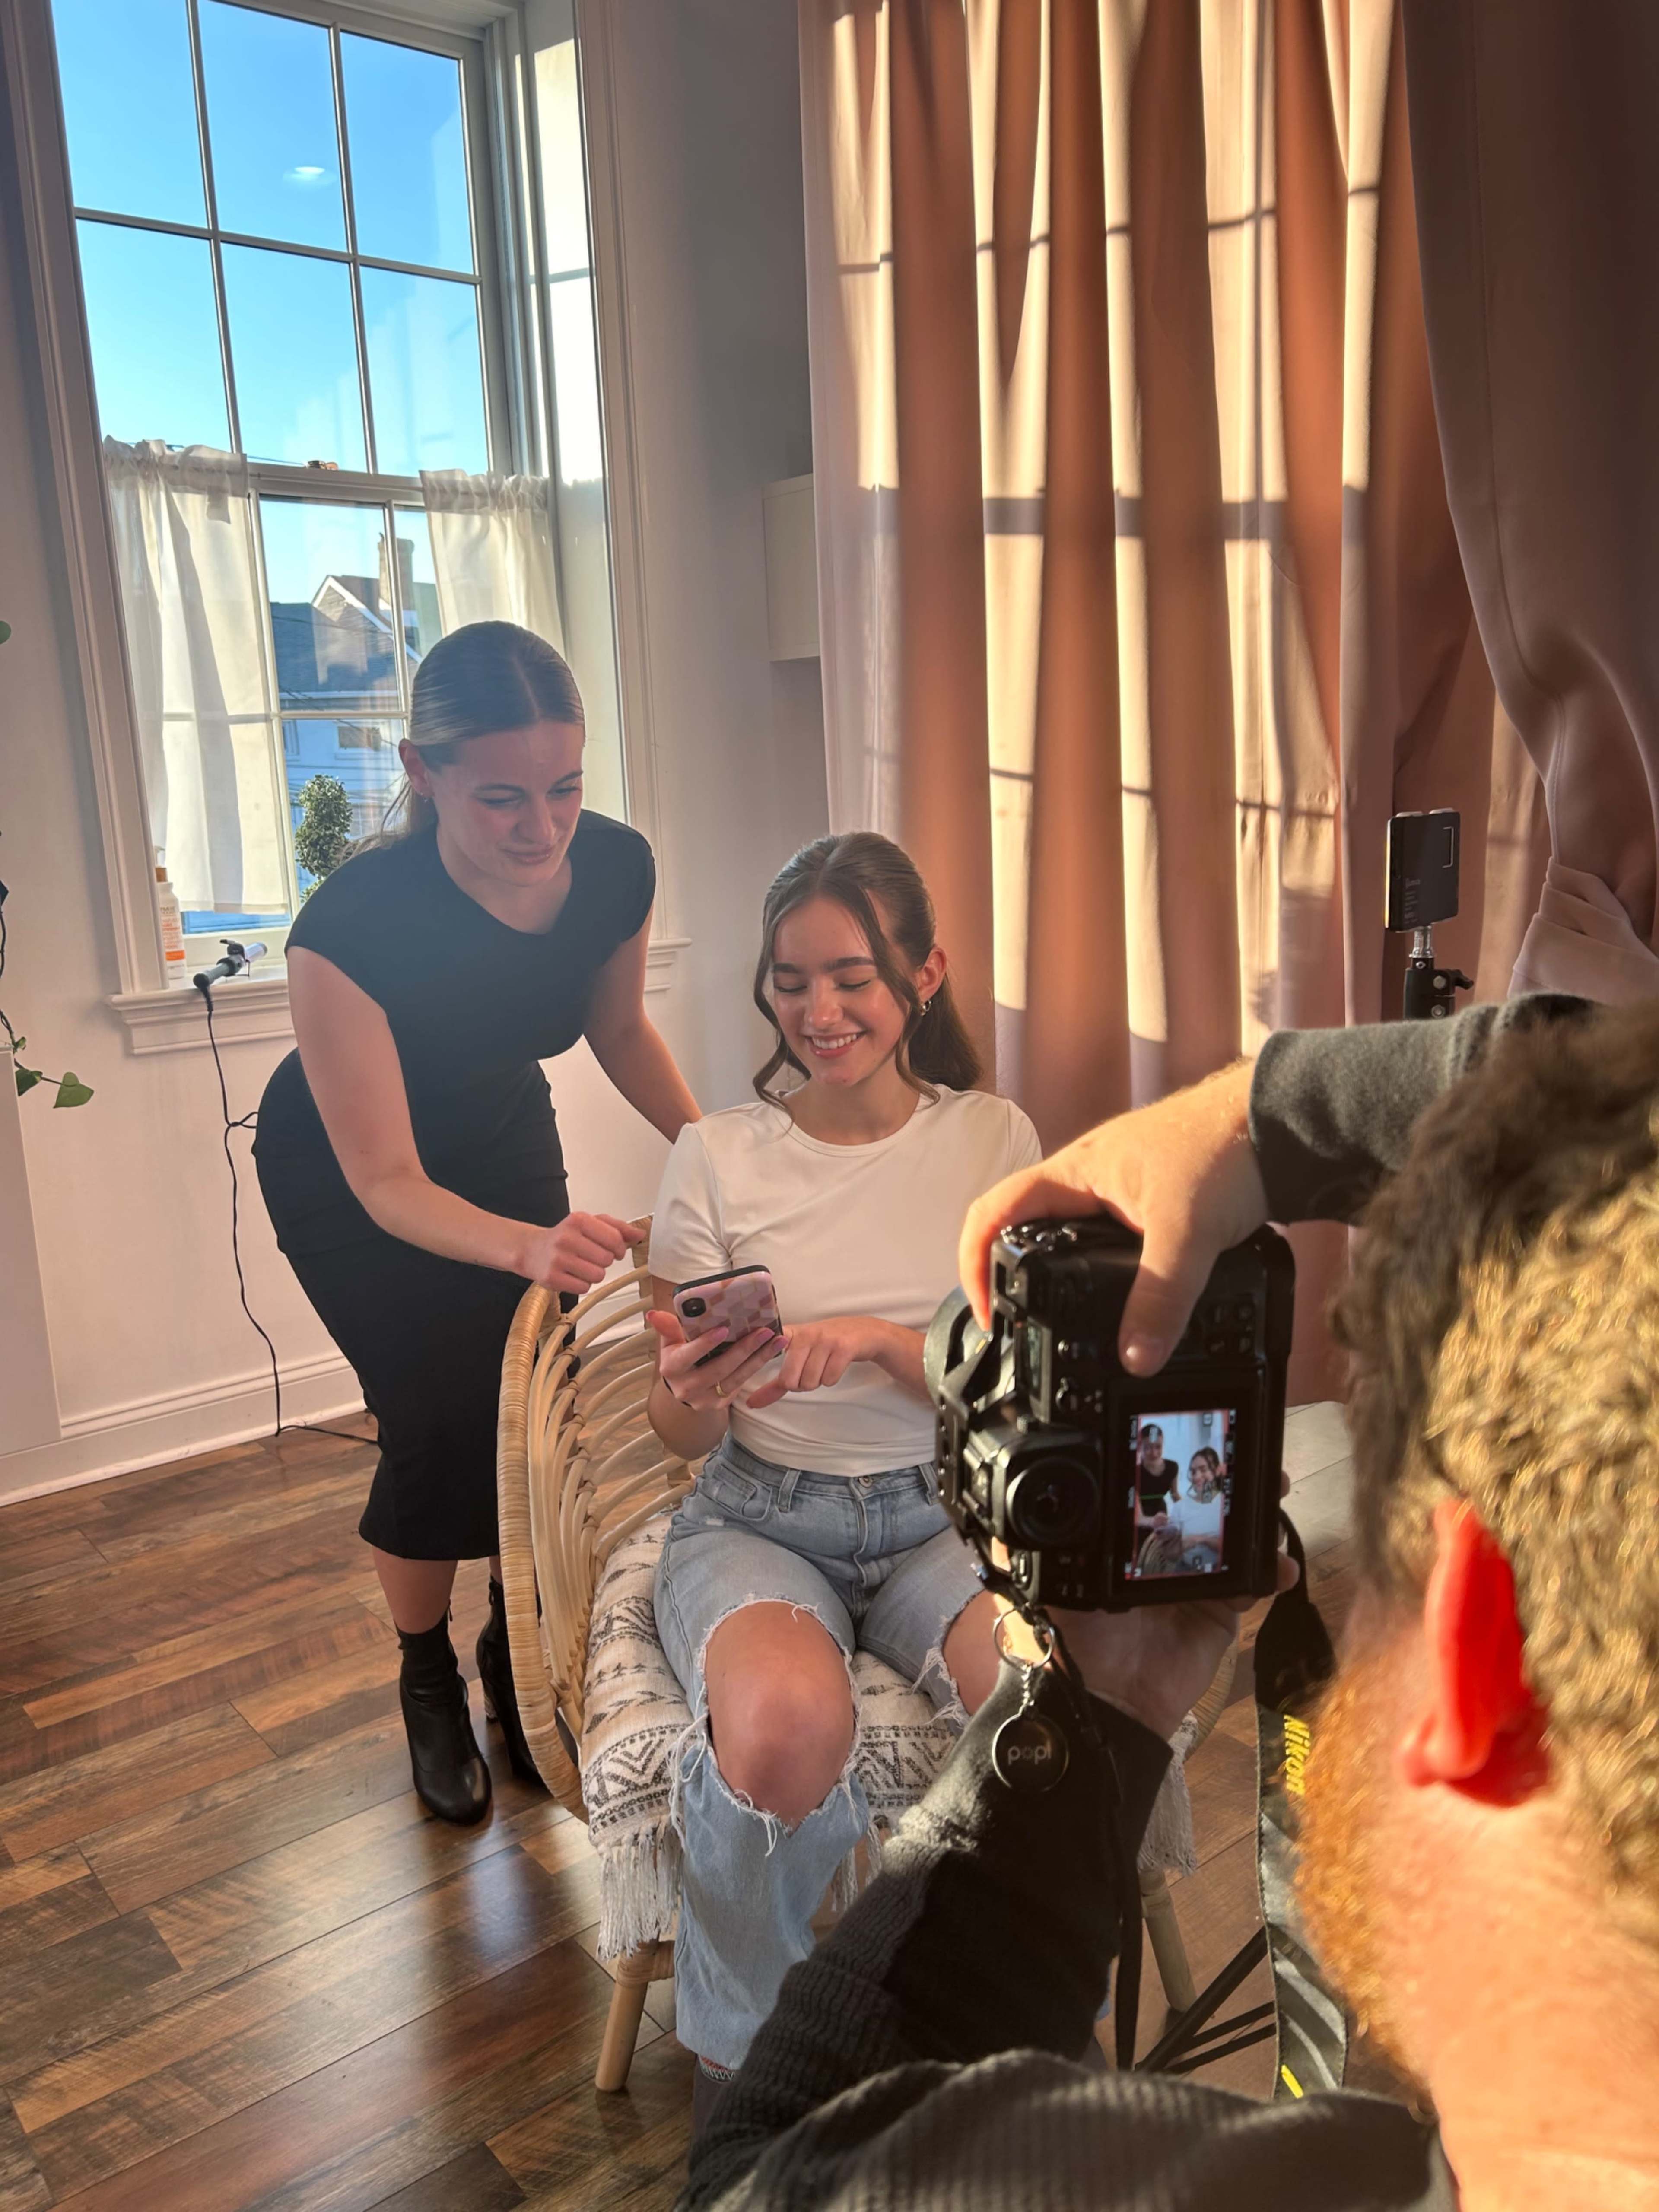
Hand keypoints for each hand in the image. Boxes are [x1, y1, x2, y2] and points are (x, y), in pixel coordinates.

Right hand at [524, 1212, 645, 1295]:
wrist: (533, 1250)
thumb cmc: (566, 1236)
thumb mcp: (590, 1224)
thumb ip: (617, 1227)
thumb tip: (640, 1234)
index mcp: (579, 1220)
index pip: (615, 1239)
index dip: (620, 1248)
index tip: (615, 1250)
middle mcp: (567, 1238)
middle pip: (607, 1259)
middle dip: (605, 1261)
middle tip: (593, 1257)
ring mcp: (558, 1259)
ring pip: (597, 1275)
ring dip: (594, 1273)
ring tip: (582, 1265)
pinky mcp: (552, 1278)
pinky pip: (583, 1288)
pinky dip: (582, 1284)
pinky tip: (572, 1274)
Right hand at [648, 1310, 783, 1411]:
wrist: (683, 1388)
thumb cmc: (679, 1357)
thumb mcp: (670, 1343)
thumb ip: (668, 1328)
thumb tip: (654, 1314)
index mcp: (672, 1368)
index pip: (688, 1355)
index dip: (705, 1343)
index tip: (724, 1329)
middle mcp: (686, 1388)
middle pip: (719, 1368)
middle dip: (743, 1349)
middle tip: (764, 1331)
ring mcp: (704, 1399)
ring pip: (736, 1378)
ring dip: (759, 1358)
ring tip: (776, 1340)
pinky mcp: (720, 1405)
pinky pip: (741, 1384)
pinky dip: (757, 1367)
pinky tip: (771, 1351)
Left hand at [743, 1317, 882, 1408]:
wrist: (864, 1333)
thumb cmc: (826, 1346)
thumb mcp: (800, 1358)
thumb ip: (776, 1382)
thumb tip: (751, 1404)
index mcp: (790, 1334)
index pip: (769, 1352)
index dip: (762, 1362)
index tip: (755, 1377)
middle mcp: (806, 1334)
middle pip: (790, 1379)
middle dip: (800, 1385)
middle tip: (809, 1373)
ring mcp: (825, 1339)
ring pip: (811, 1381)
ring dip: (818, 1381)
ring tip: (824, 1366)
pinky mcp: (843, 1347)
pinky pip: (829, 1379)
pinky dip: (832, 1379)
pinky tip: (836, 1365)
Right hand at [957, 1060, 1267, 1373]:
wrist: (1281, 1122)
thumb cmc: (1224, 1149)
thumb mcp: (1186, 1234)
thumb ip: (1160, 1299)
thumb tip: (1136, 1359)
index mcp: (1074, 1172)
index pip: (994, 1211)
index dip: (973, 1262)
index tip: (987, 1313)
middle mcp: (1088, 1179)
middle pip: (1025, 1229)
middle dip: (1010, 1276)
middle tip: (1017, 1327)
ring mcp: (1120, 1191)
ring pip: (1069, 1238)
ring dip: (1058, 1277)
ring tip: (1060, 1325)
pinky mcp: (1153, 1205)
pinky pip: (1108, 1244)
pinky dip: (1102, 1275)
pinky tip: (1120, 1303)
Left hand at [1048, 1472, 1297, 1739]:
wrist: (1106, 1702)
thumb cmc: (1071, 1640)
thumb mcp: (1050, 1582)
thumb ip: (1044, 1541)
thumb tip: (1026, 1497)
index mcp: (1119, 1545)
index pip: (1151, 1499)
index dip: (1174, 1475)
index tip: (1197, 1450)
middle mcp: (1159, 1557)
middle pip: (1200, 1512)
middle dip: (1228, 1488)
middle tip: (1251, 1465)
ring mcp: (1194, 1585)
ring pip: (1232, 1542)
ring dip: (1257, 1521)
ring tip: (1273, 1501)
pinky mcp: (1219, 1614)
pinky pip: (1251, 1586)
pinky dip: (1270, 1572)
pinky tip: (1277, 1566)